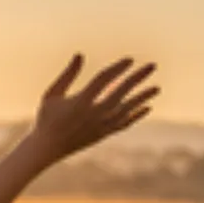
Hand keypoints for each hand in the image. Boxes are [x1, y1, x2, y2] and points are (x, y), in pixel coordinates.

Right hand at [30, 54, 159, 165]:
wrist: (46, 148)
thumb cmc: (46, 118)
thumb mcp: (52, 94)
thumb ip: (67, 75)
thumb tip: (80, 54)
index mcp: (79, 102)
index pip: (103, 81)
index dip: (117, 69)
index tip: (129, 59)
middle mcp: (92, 114)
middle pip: (120, 93)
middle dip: (136, 79)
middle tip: (152, 66)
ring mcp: (99, 126)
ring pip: (126, 109)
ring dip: (142, 98)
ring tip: (157, 87)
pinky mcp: (103, 134)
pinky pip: (123, 124)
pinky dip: (135, 115)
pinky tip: (147, 107)